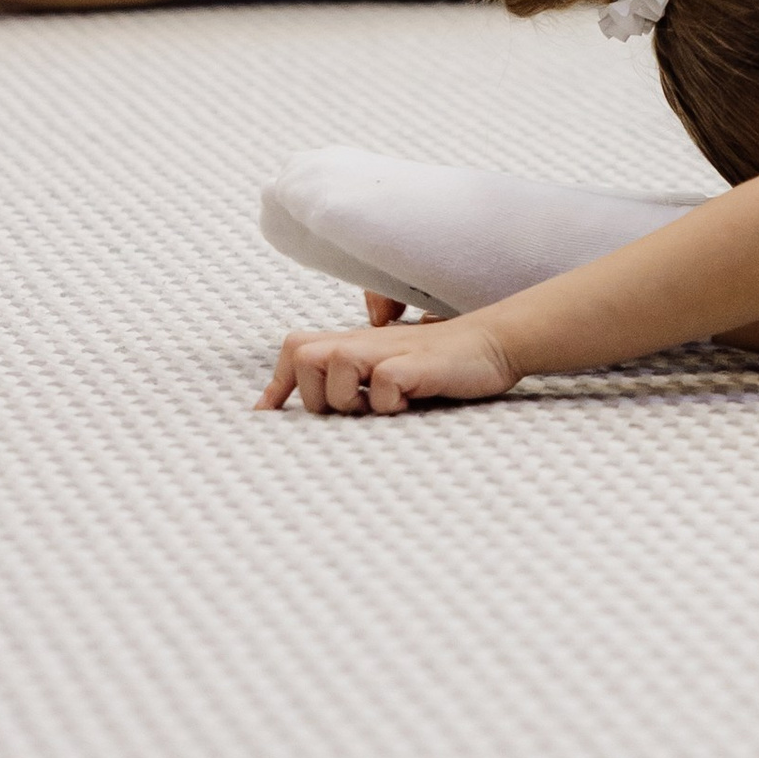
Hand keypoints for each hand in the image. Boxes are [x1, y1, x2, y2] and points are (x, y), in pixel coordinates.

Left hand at [259, 308, 517, 415]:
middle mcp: (363, 342)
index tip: (268, 414)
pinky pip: (381, 385)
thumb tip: (320, 413)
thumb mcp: (388, 371)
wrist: (490, 346)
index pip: (296, 348)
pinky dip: (389, 404)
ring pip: (333, 367)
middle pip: (304, 356)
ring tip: (381, 408)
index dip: (278, 383)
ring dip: (349, 399)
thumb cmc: (438, 368)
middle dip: (315, 396)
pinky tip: (409, 404)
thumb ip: (356, 382)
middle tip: (352, 410)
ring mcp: (387, 350)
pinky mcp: (413, 364)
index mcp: (354, 344)